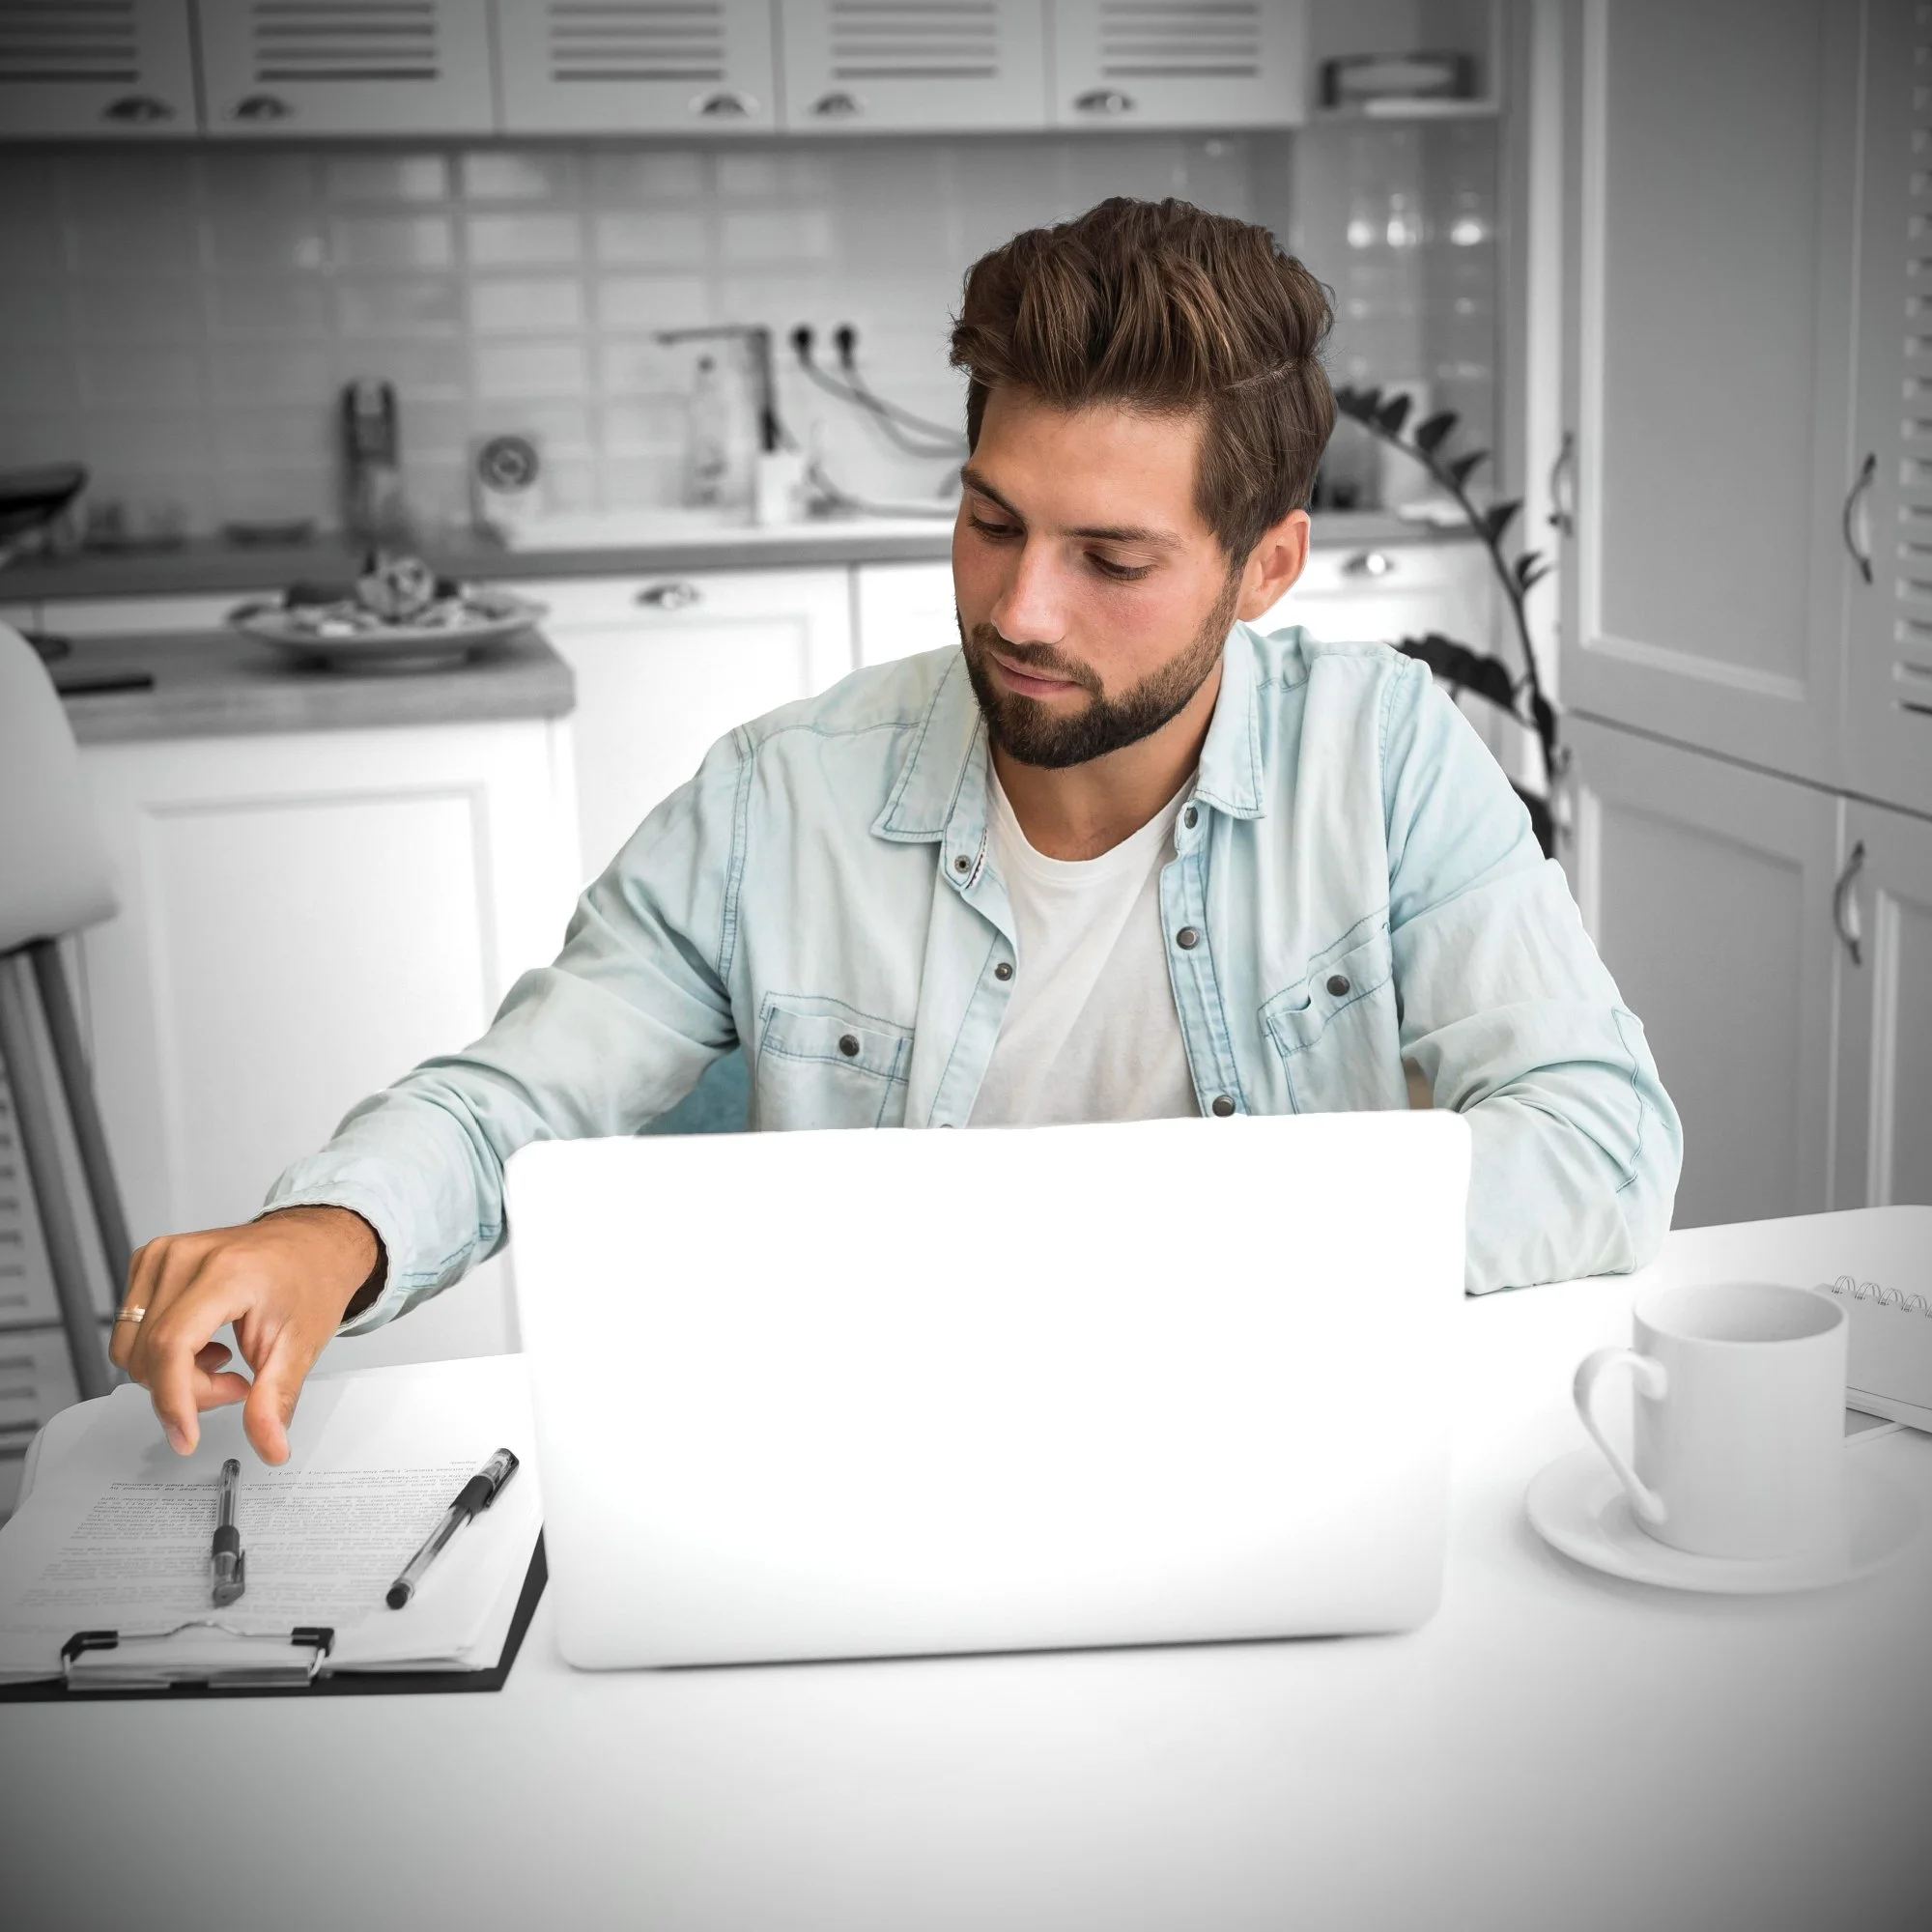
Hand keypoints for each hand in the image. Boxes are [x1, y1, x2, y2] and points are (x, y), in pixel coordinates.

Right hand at [110, 1206, 381, 1464]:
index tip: (186, 1437)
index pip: (172, 1344)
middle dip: (190, 1391)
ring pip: (132, 1349)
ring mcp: (162, 1256)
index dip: (174, 1399)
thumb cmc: (310, 1280)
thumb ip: (276, 1400)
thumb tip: (268, 1446)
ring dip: (173, 1374)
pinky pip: (132, 1330)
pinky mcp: (149, 1262)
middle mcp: (185, 1258)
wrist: (312, 1242)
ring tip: (223, 1363)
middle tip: (237, 1385)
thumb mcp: (302, 1345)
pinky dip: (162, 1352)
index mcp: (226, 1272)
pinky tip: (203, 1345)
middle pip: (150, 1354)